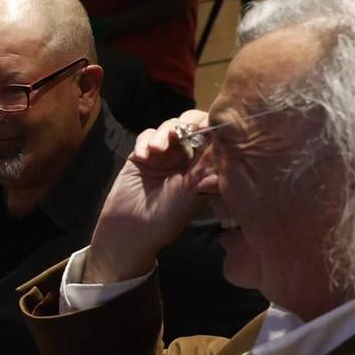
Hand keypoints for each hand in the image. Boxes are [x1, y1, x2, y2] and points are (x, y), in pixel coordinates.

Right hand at [82, 113, 205, 283]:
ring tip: (158, 149)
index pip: (213, 136)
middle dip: (186, 123)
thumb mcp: (193, 192)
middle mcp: (185, 156)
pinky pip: (145, 137)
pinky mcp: (140, 155)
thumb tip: (224, 142)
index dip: (212, 126)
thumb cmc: (168, 216)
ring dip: (164, 133)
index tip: (209, 126)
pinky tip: (144, 156)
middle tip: (181, 131)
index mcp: (203, 165)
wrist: (131, 230)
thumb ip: (205, 166)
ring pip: (167, 127)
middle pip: (191, 124)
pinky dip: (144, 142)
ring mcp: (162, 155)